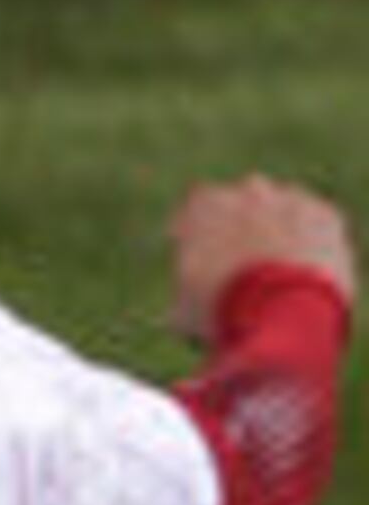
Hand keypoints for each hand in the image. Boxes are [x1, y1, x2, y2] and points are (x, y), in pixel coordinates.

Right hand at [170, 176, 353, 344]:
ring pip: (280, 209)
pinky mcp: (325, 216)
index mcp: (206, 206)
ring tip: (274, 265)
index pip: (195, 208)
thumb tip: (180, 311)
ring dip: (276, 228)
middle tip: (239, 259)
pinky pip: (314, 223)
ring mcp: (290, 201)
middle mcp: (248, 192)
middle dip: (240, 224)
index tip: (194, 251)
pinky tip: (300, 269)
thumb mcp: (187, 310)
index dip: (195, 231)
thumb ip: (183, 296)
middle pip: (241, 201)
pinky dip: (308, 240)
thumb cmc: (225, 309)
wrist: (283, 312)